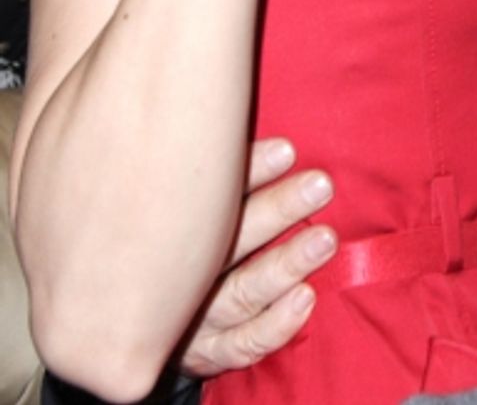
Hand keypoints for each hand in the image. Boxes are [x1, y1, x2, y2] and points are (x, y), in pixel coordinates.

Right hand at [176, 138, 337, 377]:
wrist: (135, 316)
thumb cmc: (182, 236)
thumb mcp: (193, 200)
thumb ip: (228, 170)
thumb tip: (279, 137)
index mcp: (174, 226)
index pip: (212, 196)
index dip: (252, 170)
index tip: (288, 150)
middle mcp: (179, 273)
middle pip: (229, 240)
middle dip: (277, 209)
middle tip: (320, 186)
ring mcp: (191, 317)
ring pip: (240, 292)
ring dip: (285, 264)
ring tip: (325, 240)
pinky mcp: (206, 354)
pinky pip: (240, 344)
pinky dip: (274, 324)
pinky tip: (305, 298)